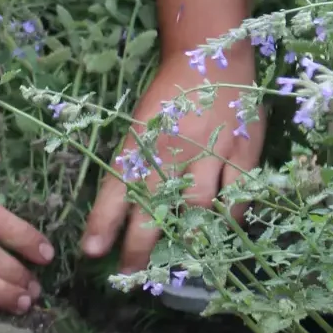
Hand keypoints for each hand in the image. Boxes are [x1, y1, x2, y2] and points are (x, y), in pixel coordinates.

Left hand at [80, 52, 264, 273]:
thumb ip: (135, 162)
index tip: (90, 251)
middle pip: (153, 209)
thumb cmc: (170, 95)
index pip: (116, 188)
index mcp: (140, 141)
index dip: (103, 222)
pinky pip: (236, 198)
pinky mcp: (241, 154)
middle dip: (140, 247)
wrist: (209, 58)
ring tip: (180, 266)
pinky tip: (223, 236)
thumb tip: (123, 206)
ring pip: (195, 209)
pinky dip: (229, 220)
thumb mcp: (142, 123)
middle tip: (130, 274)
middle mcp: (170, 151)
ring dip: (187, 242)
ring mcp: (208, 154)